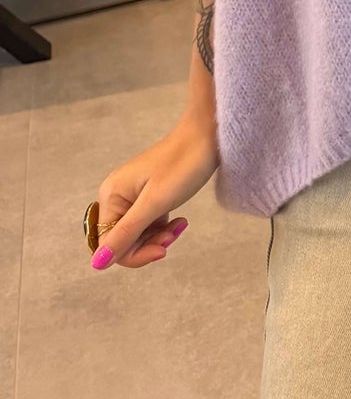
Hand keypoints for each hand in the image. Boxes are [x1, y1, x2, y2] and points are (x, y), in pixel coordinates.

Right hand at [88, 114, 218, 272]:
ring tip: (180, 225)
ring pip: (138, 234)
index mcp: (111, 196)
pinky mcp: (149, 195)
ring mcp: (133, 195)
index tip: (161, 250)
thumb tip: (96, 265)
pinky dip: (164, 227)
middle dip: (149, 244)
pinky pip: (149, 223)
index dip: (133, 254)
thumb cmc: (182, 165)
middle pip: (123, 240)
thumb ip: (125, 234)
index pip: (108, 245)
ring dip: (159, 236)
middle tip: (174, 235)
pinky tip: (180, 221)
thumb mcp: (154, 204)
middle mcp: (117, 196)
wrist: (207, 134)